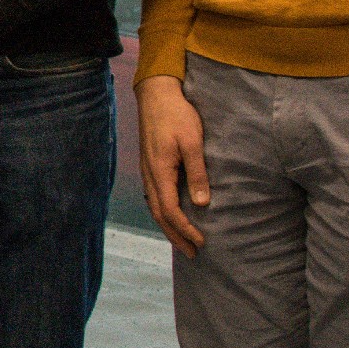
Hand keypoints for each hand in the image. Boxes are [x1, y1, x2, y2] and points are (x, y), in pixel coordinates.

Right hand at [133, 74, 208, 255]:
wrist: (156, 94)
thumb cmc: (177, 115)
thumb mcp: (193, 142)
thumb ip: (197, 173)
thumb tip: (201, 204)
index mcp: (159, 171)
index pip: (170, 210)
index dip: (185, 229)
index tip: (201, 242)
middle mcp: (149, 174)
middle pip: (159, 214)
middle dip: (175, 236)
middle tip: (192, 253)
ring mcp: (147, 170)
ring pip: (154, 206)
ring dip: (168, 226)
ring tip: (182, 240)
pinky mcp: (150, 164)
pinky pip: (154, 196)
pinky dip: (163, 212)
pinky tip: (172, 214)